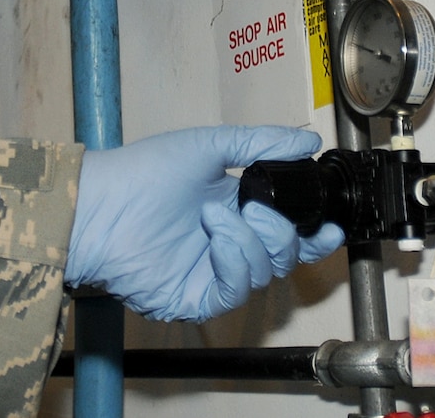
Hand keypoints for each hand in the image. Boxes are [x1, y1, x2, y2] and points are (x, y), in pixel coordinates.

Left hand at [65, 126, 345, 322]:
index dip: (313, 233)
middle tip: (254, 208)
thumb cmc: (145, 171)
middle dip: (281, 232)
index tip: (331, 226)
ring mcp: (213, 272)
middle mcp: (228, 243)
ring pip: (265, 272)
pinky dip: (233, 261)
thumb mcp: (210, 145)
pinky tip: (214, 238)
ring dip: (247, 240)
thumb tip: (307, 137)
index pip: (287, 230)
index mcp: (235, 209)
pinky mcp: (197, 298)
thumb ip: (261, 143)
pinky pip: (237, 289)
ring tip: (213, 216)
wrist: (103, 205)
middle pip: (285, 255)